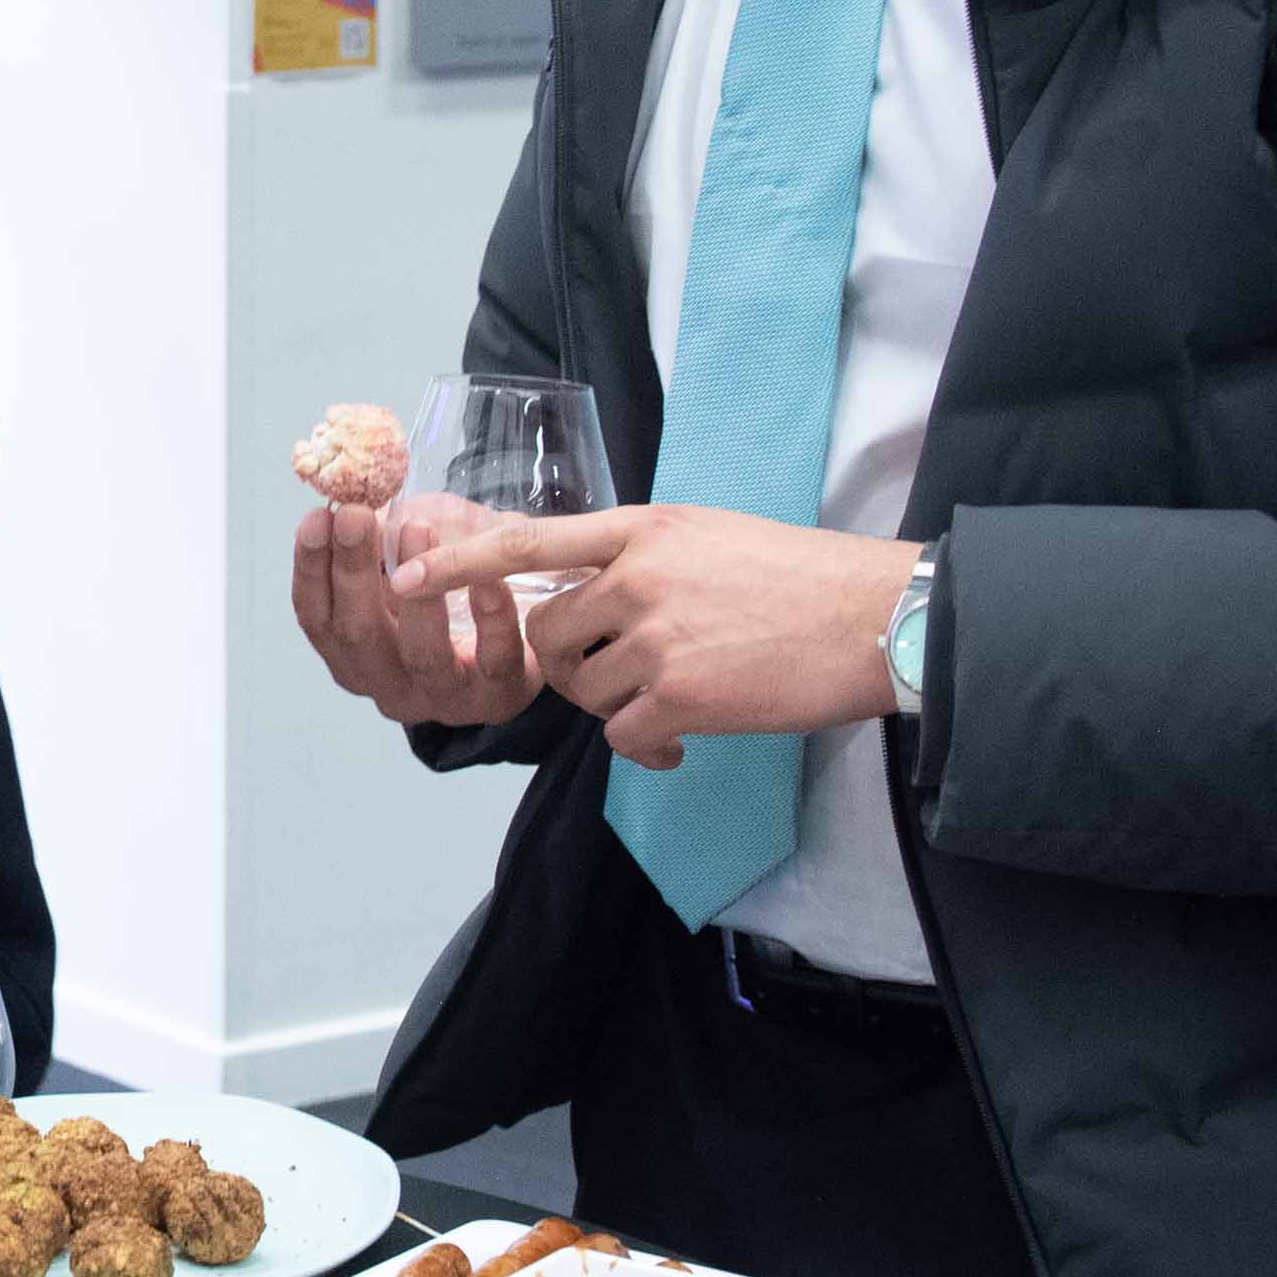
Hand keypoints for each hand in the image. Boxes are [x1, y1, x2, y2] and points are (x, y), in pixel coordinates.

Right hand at [288, 497, 546, 728]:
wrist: (530, 638)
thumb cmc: (457, 597)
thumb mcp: (411, 563)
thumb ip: (381, 540)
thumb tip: (352, 491)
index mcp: (354, 656)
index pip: (317, 617)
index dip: (311, 567)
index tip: (318, 516)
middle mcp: (388, 684)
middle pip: (358, 634)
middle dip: (353, 571)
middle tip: (356, 516)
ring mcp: (442, 697)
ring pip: (421, 653)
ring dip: (419, 592)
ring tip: (419, 529)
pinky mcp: (498, 697)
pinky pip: (493, 660)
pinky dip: (490, 617)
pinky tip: (490, 578)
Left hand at [389, 506, 911, 768]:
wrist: (875, 617)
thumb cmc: (801, 578)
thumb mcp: (709, 537)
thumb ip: (641, 557)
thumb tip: (588, 592)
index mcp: (644, 528)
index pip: (527, 538)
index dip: (456, 561)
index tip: (401, 576)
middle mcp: (638, 576)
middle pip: (548, 631)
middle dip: (569, 664)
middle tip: (620, 677)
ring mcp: (656, 636)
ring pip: (584, 687)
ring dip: (617, 706)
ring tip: (674, 702)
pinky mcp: (680, 695)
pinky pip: (623, 734)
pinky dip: (646, 747)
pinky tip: (681, 742)